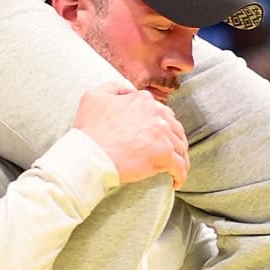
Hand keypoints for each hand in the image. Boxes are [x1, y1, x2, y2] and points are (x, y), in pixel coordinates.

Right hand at [73, 75, 189, 186]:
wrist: (89, 155)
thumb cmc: (89, 130)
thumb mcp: (93, 97)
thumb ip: (113, 87)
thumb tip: (129, 91)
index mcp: (143, 101)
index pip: (163, 114)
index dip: (162, 127)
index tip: (158, 139)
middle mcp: (157, 114)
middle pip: (175, 130)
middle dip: (174, 142)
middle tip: (170, 155)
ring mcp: (162, 134)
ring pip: (181, 148)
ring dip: (180, 159)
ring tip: (174, 170)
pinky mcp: (163, 155)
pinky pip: (180, 166)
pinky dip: (180, 175)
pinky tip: (175, 182)